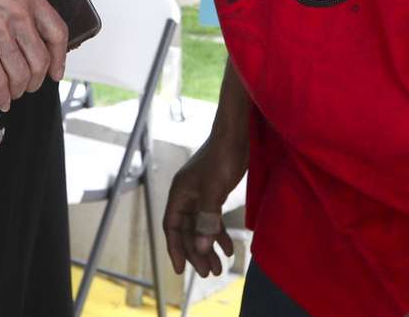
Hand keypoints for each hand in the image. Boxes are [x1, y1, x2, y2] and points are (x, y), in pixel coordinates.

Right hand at [0, 0, 68, 110]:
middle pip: (41, 60)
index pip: (57, 33)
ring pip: (21, 74)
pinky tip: (1, 100)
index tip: (56, 71)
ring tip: (13, 93)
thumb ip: (20, 5)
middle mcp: (19, 14)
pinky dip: (1, 96)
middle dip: (37, 80)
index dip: (60, 58)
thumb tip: (29, 31)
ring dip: (19, 90)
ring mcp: (0, 31)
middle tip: (30, 85)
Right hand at [163, 132, 246, 277]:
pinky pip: (213, 219)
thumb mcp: (213, 190)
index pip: (172, 227)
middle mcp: (187, 196)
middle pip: (187, 231)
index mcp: (179, 193)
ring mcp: (200, 195)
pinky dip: (219, 234)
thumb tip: (200, 249)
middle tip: (209, 273)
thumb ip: (206, 219)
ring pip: (201, 228)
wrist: (236, 135)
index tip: (182, 270)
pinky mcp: (214, 193)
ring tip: (219, 268)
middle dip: (197, 253)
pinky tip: (229, 248)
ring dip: (209, 247)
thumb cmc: (221, 158)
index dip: (175, 248)